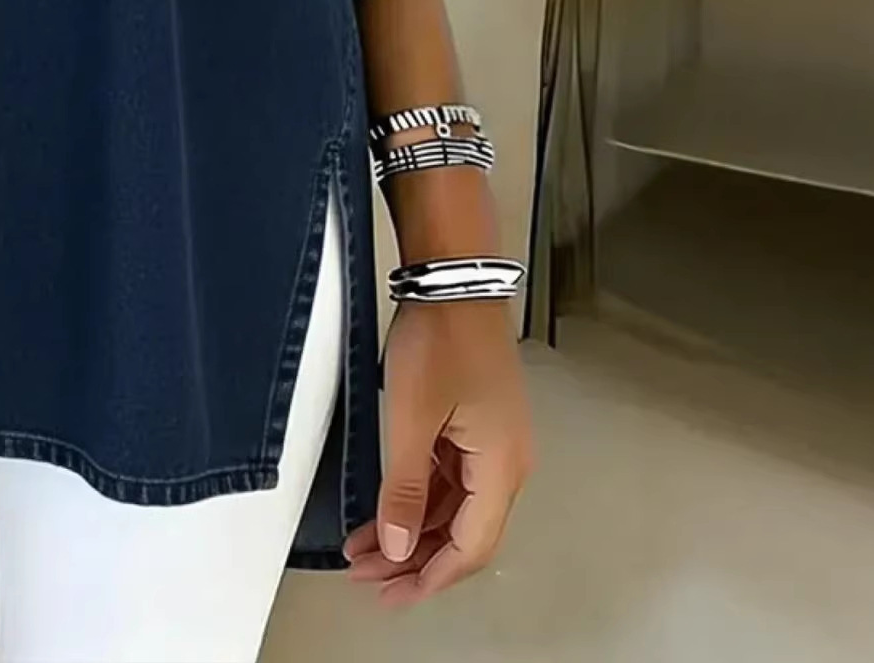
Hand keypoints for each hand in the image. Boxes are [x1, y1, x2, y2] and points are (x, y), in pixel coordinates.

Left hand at [343, 296, 534, 603]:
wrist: (452, 279)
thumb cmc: (442, 337)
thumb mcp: (412, 418)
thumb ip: (402, 486)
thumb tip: (395, 542)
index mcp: (502, 468)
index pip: (470, 548)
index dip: (430, 577)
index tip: (393, 594)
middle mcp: (505, 462)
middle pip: (463, 533)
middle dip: (414, 559)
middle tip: (370, 576)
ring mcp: (491, 442)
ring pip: (452, 507)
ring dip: (411, 529)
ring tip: (367, 547)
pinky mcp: (475, 423)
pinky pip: (449, 477)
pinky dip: (417, 497)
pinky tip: (385, 508)